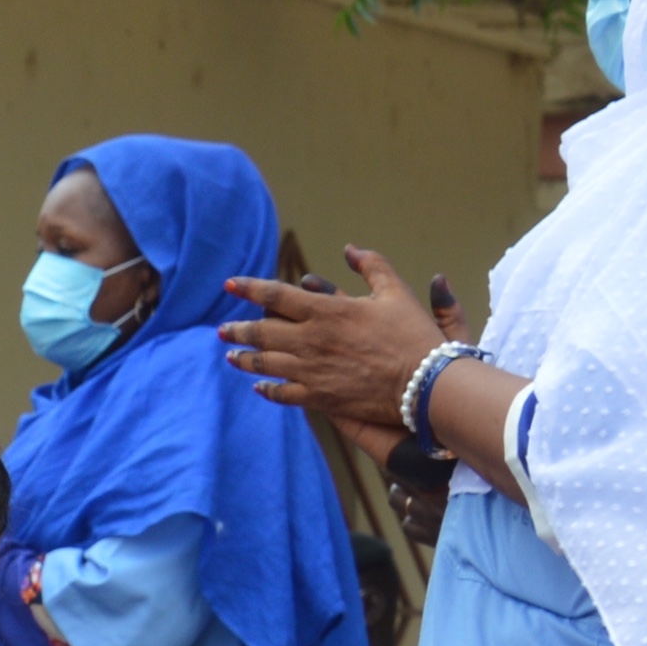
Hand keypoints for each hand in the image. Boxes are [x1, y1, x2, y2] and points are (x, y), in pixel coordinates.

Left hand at [220, 247, 447, 448]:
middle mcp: (310, 340)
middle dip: (237, 330)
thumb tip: (351, 248)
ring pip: (265, 364)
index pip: (275, 296)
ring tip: (230, 356)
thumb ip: (372, 265)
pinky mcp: (318, 397)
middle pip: (260, 332)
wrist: (424, 383)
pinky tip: (259, 387)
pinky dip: (267, 389)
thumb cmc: (413, 334)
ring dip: (244, 359)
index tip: (229, 285)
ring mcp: (311, 371)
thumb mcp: (396, 292)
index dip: (249, 288)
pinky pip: (282, 393)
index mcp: (326, 311)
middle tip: (222, 329)